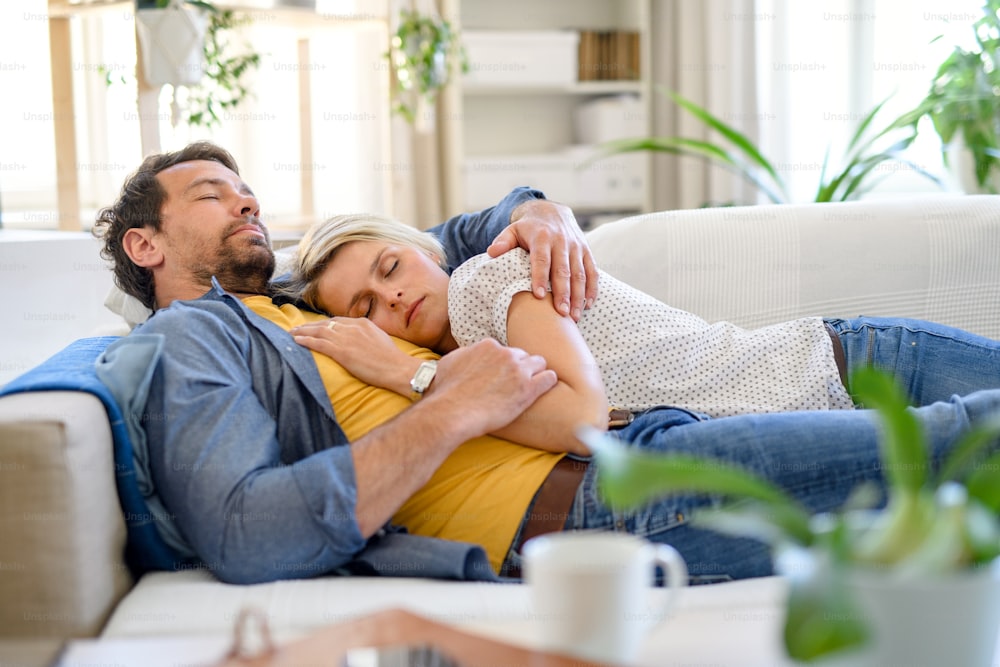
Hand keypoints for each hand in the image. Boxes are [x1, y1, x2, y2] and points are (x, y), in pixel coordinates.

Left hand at [291, 317, 421, 394]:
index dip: (325, 324)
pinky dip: (305, 340)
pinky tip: (297, 341)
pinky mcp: (341, 351)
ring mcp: (346, 338)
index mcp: (363, 323)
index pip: (338, 321)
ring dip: (303, 331)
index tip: (316, 326)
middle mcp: (353, 327)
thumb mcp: (381, 340)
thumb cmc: (392, 359)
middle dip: (310, 325)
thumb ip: (368, 336)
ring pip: (319, 331)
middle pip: (326, 324)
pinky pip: (318, 343)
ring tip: (292, 333)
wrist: (397, 368)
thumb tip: (362, 340)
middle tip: (298, 327)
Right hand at [428, 339, 557, 434]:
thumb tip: (467, 355)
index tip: (502, 375)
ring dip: (536, 373)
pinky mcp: (528, 389)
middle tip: (516, 383)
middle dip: (520, 368)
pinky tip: (543, 389)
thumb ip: (464, 355)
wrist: (452, 412)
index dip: (504, 364)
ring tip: (532, 386)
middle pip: (523, 356)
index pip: (505, 350)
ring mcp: (518, 370)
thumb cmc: (446, 392)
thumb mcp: (449, 363)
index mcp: (488, 346)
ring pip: (539, 363)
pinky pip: (549, 378)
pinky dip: (548, 383)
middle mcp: (505, 354)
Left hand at [486, 198, 598, 321]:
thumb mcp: (513, 230)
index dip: (540, 277)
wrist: (552, 212)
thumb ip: (503, 241)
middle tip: (561, 313)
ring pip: (580, 273)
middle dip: (563, 293)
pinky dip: (592, 289)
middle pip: (563, 270)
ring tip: (574, 317)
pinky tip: (588, 305)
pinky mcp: (586, 251)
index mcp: (542, 237)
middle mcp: (562, 242)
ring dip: (579, 296)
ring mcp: (576, 247)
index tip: (538, 296)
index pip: (541, 259)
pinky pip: (592, 271)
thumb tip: (491, 252)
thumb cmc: (528, 228)